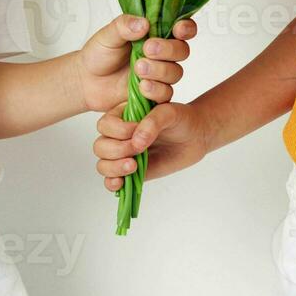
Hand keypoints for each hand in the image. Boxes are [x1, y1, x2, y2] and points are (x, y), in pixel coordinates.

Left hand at [75, 14, 197, 113]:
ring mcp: (160, 74)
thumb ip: (124, 26)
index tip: (178, 29)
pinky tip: (142, 86)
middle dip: (168, 50)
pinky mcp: (155, 94)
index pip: (181, 28)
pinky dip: (156, 90)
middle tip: (147, 49)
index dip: (186, 28)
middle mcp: (162, 54)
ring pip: (176, 73)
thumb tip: (144, 23)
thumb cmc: (100, 53)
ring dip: (159, 70)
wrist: (87, 81)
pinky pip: (166, 94)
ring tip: (138, 68)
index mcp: (155, 33)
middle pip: (182, 50)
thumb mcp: (108, 35)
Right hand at [93, 100, 211, 190]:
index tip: (137, 130)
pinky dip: (112, 183)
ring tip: (133, 166)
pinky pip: (112, 180)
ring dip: (114, 168)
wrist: (195, 135)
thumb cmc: (180, 119)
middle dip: (117, 150)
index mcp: (122, 116)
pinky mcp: (131, 172)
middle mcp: (119, 136)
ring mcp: (124, 155)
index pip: (105, 125)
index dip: (118, 131)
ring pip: (103, 164)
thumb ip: (152, 123)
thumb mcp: (169, 112)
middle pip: (100, 146)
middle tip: (139, 149)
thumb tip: (137, 142)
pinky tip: (120, 183)